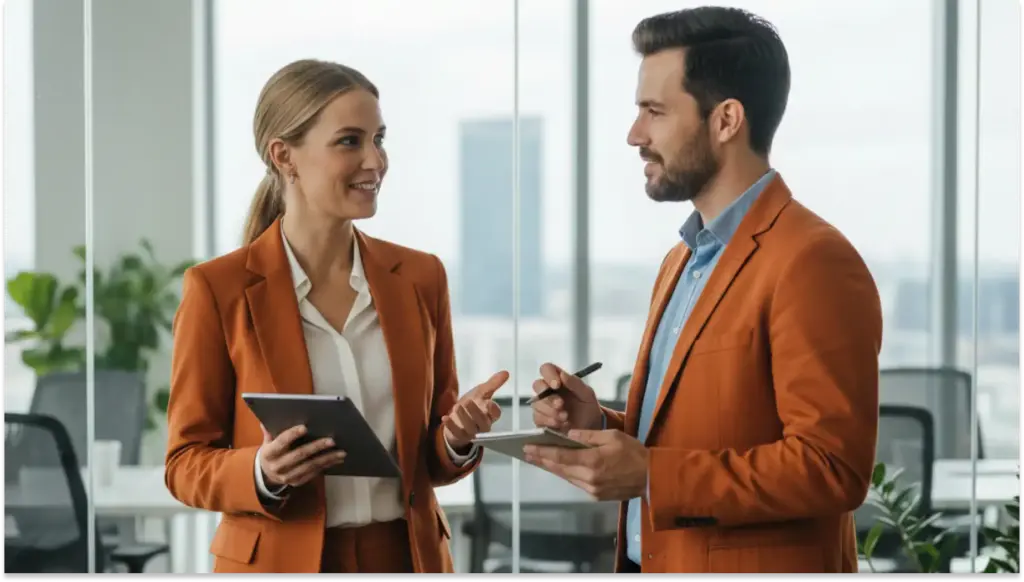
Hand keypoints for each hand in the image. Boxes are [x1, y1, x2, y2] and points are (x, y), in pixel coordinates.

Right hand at [259, 424, 345, 488]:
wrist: (268, 474)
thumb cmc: (272, 452)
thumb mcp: (268, 442)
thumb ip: (271, 431)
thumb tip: (270, 418)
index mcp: (269, 453)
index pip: (280, 443)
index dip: (292, 435)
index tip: (305, 427)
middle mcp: (277, 466)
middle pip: (299, 455)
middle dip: (316, 447)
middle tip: (332, 440)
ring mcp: (288, 476)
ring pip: (310, 466)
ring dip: (327, 458)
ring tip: (341, 452)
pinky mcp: (297, 482)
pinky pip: (314, 473)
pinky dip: (326, 466)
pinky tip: (337, 459)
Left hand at [443, 370, 509, 451]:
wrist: (458, 417)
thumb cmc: (473, 404)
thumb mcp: (482, 392)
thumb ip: (493, 383)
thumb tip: (506, 372)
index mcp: (490, 414)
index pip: (496, 414)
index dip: (493, 409)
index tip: (489, 403)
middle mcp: (483, 424)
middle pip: (484, 423)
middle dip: (476, 412)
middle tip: (468, 402)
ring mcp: (472, 432)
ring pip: (471, 429)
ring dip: (464, 418)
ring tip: (457, 406)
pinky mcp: (460, 436)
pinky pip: (457, 433)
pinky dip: (451, 426)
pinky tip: (445, 418)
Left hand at [523, 429, 647, 500]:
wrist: (653, 478)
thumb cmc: (635, 453)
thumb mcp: (613, 436)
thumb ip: (588, 435)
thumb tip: (567, 434)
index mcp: (592, 461)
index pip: (560, 456)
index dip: (542, 452)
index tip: (527, 447)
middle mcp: (589, 478)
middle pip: (559, 468)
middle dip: (542, 460)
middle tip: (527, 452)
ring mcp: (592, 489)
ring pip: (566, 477)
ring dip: (552, 467)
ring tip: (539, 459)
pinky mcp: (597, 496)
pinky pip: (576, 483)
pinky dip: (567, 473)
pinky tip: (560, 467)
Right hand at [531, 362, 602, 431]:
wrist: (590, 426)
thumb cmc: (588, 406)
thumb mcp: (587, 394)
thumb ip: (575, 383)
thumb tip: (562, 374)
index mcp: (558, 379)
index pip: (546, 369)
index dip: (549, 375)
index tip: (557, 385)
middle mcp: (548, 390)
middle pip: (537, 385)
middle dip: (549, 397)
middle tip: (560, 404)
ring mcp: (543, 404)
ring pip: (537, 403)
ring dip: (551, 411)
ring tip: (565, 417)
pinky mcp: (541, 418)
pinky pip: (538, 418)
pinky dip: (549, 421)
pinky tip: (560, 424)